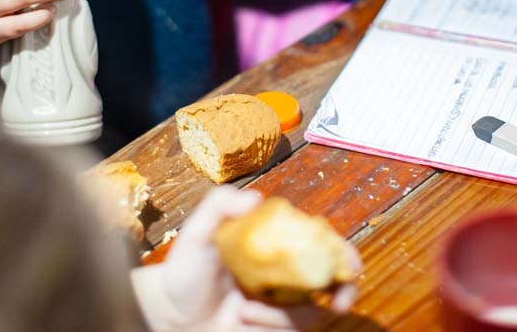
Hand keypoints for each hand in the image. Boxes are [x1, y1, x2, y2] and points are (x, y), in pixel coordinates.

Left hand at [156, 187, 360, 330]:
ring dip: (283, 316)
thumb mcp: (198, 232)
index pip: (321, 243)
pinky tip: (243, 321)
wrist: (169, 315)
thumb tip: (256, 197)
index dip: (343, 253)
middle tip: (340, 302)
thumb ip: (220, 205)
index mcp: (276, 243)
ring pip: (311, 313)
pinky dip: (271, 327)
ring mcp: (282, 304)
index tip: (347, 266)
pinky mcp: (275, 329)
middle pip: (335, 280)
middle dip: (346, 291)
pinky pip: (292, 331)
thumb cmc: (183, 270)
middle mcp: (286, 273)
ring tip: (244, 312)